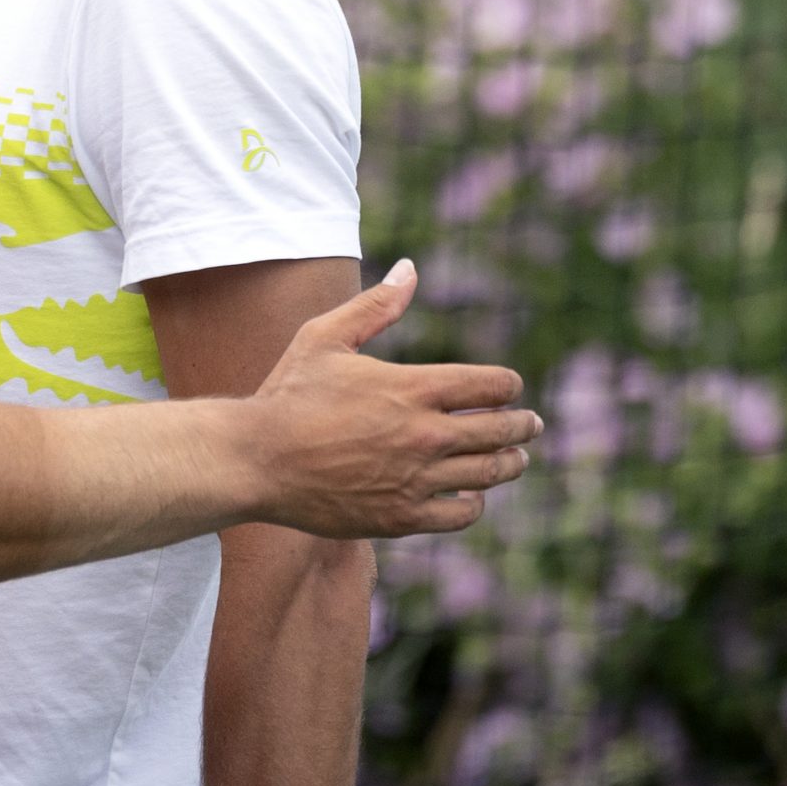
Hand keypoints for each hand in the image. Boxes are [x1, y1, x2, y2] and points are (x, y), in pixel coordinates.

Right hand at [246, 259, 541, 538]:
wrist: (255, 459)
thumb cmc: (287, 393)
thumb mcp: (324, 337)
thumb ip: (374, 306)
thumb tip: (410, 268)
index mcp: (411, 388)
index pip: (492, 385)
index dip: (507, 384)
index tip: (507, 387)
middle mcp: (423, 435)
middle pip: (501, 430)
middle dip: (523, 425)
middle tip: (531, 425)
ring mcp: (415, 479)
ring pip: (489, 473)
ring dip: (509, 463)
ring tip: (513, 459)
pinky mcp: (402, 517)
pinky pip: (462, 513)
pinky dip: (474, 502)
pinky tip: (470, 494)